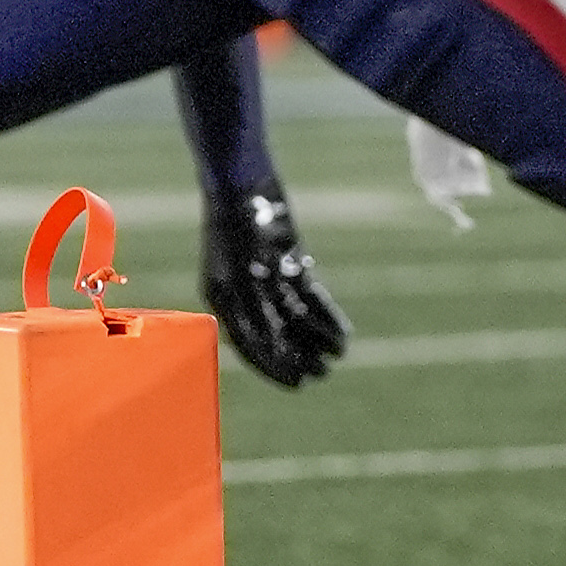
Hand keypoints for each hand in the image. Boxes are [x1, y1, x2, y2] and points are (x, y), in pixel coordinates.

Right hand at [200, 188, 349, 386]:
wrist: (240, 180)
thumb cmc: (233, 227)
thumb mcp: (240, 276)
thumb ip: (255, 313)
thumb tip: (270, 351)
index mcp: (223, 301)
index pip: (250, 345)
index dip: (273, 366)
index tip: (296, 385)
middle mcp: (245, 292)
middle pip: (275, 333)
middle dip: (298, 355)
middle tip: (322, 374)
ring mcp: (268, 276)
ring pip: (296, 316)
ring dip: (316, 336)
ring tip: (338, 355)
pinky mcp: (288, 259)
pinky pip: (308, 293)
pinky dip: (325, 313)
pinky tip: (342, 331)